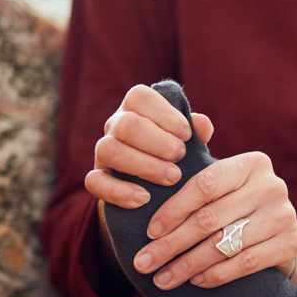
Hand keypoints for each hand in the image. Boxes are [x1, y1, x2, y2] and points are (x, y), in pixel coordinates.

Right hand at [84, 84, 213, 208]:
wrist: (156, 191)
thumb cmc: (174, 156)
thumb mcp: (188, 142)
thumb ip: (197, 130)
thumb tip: (201, 124)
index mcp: (135, 109)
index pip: (139, 97)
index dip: (165, 113)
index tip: (187, 134)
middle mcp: (115, 126)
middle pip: (126, 124)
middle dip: (158, 142)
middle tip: (181, 156)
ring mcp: (102, 152)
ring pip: (108, 150)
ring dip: (144, 165)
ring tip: (172, 178)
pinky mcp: (96, 179)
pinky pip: (94, 181)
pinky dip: (119, 191)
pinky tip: (144, 198)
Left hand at [133, 151, 296, 288]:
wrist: (277, 234)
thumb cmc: (236, 204)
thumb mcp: (222, 181)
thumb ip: (201, 159)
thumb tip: (194, 121)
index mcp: (252, 163)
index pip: (204, 185)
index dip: (173, 210)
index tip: (149, 233)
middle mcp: (272, 185)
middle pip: (210, 219)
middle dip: (172, 244)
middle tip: (144, 263)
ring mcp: (285, 215)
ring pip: (224, 244)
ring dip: (188, 265)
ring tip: (163, 278)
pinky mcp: (291, 243)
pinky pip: (246, 263)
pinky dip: (217, 275)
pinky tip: (196, 282)